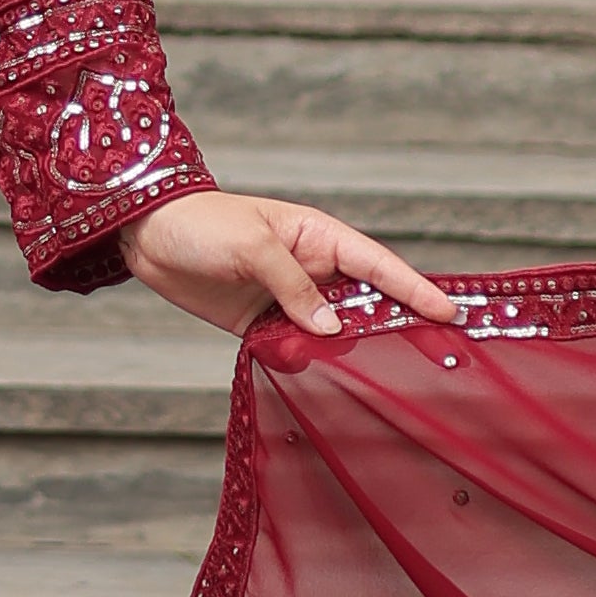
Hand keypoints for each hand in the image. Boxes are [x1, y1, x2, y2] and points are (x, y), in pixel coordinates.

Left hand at [123, 190, 462, 341]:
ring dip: (343, 349)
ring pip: (331, 331)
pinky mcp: (260, 323)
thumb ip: (293, 287)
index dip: (414, 288)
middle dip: (395, 325)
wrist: (146, 235)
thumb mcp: (252, 247)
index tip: (449, 311)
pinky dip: (302, 361)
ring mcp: (287, 299)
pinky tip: (311, 372)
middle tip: (435, 354)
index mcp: (318, 237)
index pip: (378, 265)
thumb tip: (332, 328)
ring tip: (369, 367)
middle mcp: (311, 270)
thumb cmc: (203, 224)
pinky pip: (293, 348)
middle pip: (365, 302)